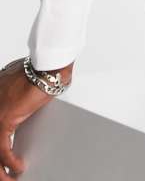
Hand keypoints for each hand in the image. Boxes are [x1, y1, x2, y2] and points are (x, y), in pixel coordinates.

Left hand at [0, 57, 71, 177]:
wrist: (46, 68)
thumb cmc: (39, 73)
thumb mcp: (22, 87)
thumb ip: (15, 99)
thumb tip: (22, 108)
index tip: (2, 161)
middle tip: (4, 176)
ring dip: (1, 170)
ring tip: (9, 179)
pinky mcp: (3, 120)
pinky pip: (2, 150)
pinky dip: (10, 162)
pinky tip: (18, 167)